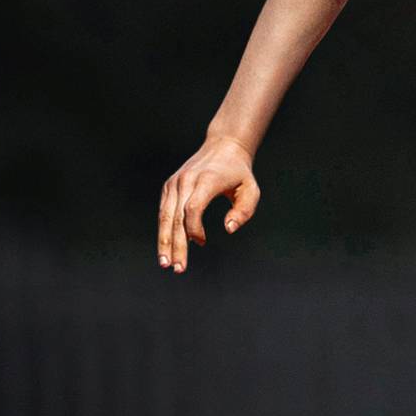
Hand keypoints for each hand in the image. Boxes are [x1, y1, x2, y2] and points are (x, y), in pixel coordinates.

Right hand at [157, 135, 259, 272]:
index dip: (194, 228)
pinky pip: (164, 212)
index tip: (202, 242)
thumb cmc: (240, 173)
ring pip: (165, 216)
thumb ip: (244, 211)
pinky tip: (167, 248)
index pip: (193, 207)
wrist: (223, 147)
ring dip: (164, 241)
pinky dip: (165, 230)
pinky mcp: (169, 186)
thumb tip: (228, 229)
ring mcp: (175, 183)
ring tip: (165, 263)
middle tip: (177, 268)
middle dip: (175, 244)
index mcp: (207, 180)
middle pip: (176, 217)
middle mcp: (186, 180)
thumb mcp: (251, 189)